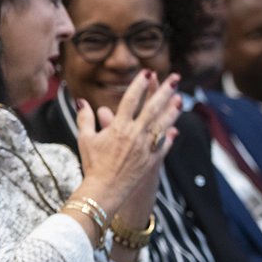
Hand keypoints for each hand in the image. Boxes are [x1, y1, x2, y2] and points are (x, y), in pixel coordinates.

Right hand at [74, 71, 181, 217]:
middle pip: (153, 107)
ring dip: (172, 110)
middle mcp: (135, 134)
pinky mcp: (152, 160)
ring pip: (163, 123)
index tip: (148, 72)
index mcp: (119, 127)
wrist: (104, 190)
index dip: (140, 84)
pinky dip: (169, 136)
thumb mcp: (85, 139)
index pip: (131, 99)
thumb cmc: (92, 164)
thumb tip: (81, 101)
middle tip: (175, 77)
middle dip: (165, 90)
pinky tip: (174, 129)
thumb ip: (85, 118)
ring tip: (180, 98)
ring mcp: (146, 147)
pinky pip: (164, 145)